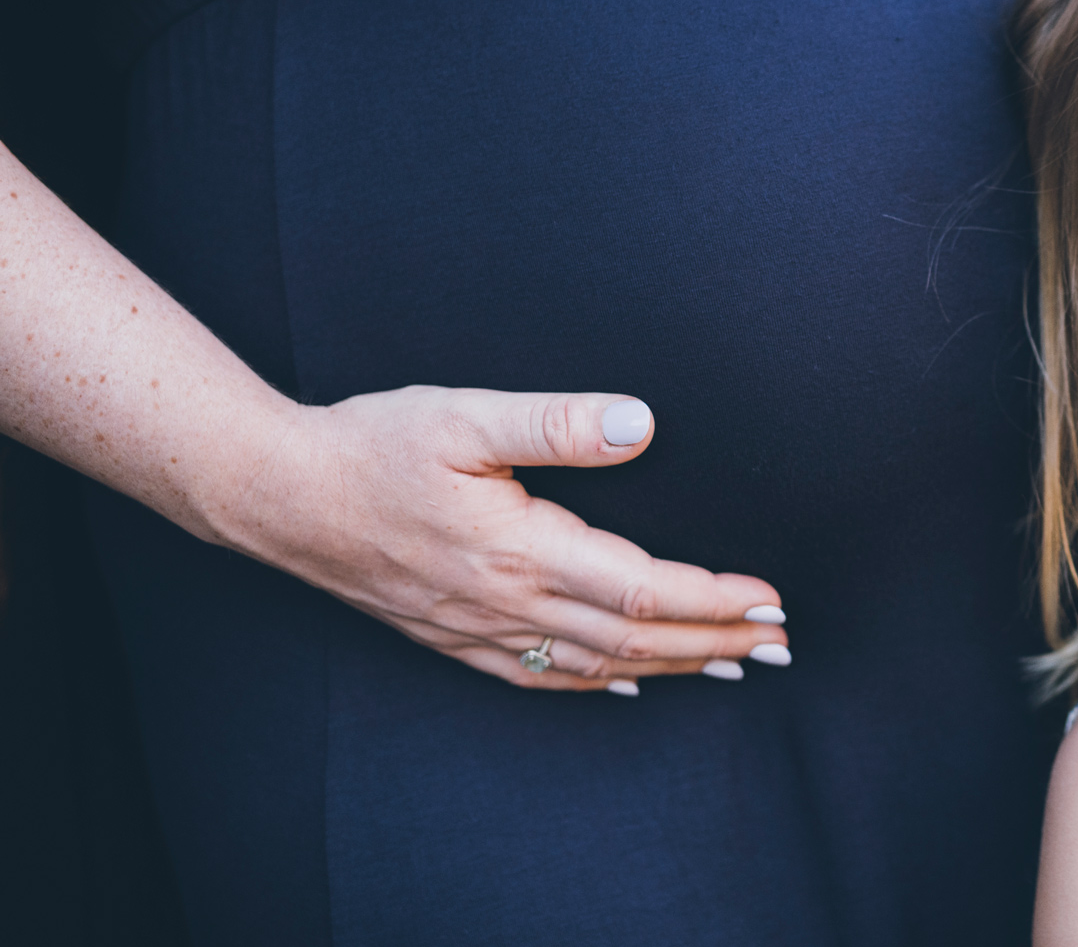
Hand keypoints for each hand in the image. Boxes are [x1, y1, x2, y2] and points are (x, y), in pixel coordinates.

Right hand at [216, 386, 789, 690]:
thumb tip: (640, 424)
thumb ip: (557, 423)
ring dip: (671, 667)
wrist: (276, 494)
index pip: (644, 590)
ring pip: (595, 663)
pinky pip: (539, 675)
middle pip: (635, 639)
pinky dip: (597, 681)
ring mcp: (478, 627)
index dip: (714, 600)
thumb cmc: (371, 446)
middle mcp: (507, 602)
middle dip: (715, 643)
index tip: (769, 601)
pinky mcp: (451, 634)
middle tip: (780, 644)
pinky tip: (626, 683)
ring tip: (732, 665)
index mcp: (522, 549)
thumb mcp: (466, 415)